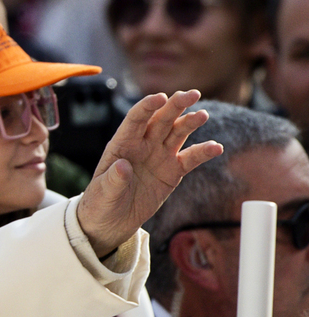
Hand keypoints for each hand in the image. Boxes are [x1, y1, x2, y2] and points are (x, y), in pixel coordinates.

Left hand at [77, 90, 223, 257]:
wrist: (110, 222)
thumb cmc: (100, 203)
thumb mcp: (103, 193)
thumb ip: (113, 180)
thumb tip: (122, 166)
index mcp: (122, 144)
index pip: (136, 120)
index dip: (147, 107)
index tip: (160, 98)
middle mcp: (143, 145)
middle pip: (161, 119)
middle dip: (176, 105)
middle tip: (192, 95)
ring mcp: (159, 156)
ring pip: (177, 132)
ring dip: (190, 122)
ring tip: (202, 115)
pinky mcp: (172, 172)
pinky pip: (190, 158)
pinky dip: (203, 152)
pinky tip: (216, 147)